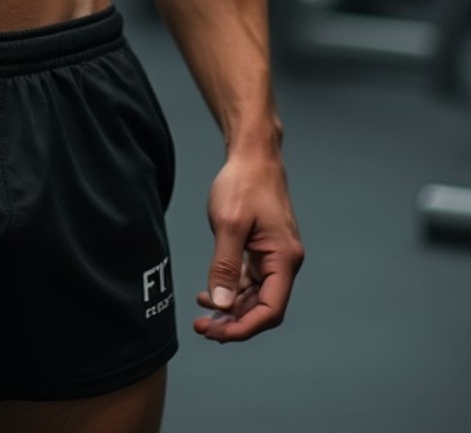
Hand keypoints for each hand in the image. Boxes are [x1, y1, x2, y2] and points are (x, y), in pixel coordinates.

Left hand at [193, 149, 303, 342]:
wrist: (252, 154)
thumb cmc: (244, 182)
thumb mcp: (229, 223)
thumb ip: (224, 266)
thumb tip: (220, 305)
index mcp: (284, 259)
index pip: (270, 310)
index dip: (244, 327)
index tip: (216, 333)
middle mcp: (283, 262)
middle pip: (262, 308)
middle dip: (233, 321)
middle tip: (202, 327)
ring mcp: (273, 256)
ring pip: (254, 296)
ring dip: (230, 308)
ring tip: (202, 315)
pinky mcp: (262, 248)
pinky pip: (248, 280)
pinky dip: (230, 290)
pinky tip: (209, 294)